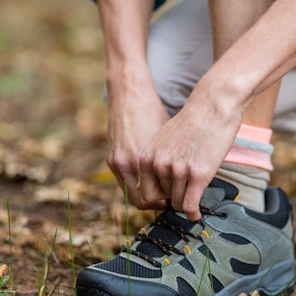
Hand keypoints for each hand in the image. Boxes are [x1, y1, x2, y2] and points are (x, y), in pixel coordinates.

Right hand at [106, 77, 169, 210]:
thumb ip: (170, 163)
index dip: (165, 201)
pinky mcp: (112, 157)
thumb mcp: (166, 139)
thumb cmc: (153, 113)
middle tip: (172, 198)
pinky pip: (125, 181)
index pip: (150, 198)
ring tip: (163, 187)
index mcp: (141, 160)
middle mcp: (126, 164)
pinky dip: (138, 183)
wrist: (130, 94)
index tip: (177, 198)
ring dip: (146, 193)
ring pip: (131, 192)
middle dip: (156, 201)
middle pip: (140, 199)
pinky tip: (151, 175)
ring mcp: (116, 162)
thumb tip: (183, 183)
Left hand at [138, 88, 241, 219]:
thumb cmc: (193, 122)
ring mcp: (178, 171)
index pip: (146, 194)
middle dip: (175, 199)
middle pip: (164, 200)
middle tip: (186, 194)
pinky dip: (194, 213)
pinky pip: (191, 205)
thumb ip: (158, 162)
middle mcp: (159, 166)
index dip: (159, 199)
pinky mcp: (198, 175)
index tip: (169, 198)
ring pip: (179, 204)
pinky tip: (197, 215)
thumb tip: (160, 185)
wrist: (213, 106)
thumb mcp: (164, 141)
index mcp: (147, 158)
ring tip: (195, 196)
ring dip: (188, 203)